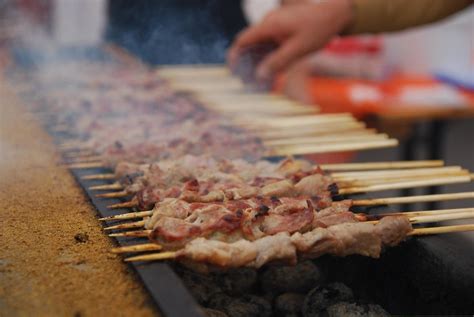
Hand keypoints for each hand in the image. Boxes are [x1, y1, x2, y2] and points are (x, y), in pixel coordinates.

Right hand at [228, 0, 353, 81]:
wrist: (338, 13)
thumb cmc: (319, 28)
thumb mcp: (298, 49)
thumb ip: (278, 62)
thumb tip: (259, 76)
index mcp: (269, 25)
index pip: (243, 40)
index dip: (234, 56)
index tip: (233, 72)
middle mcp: (270, 24)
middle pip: (250, 45)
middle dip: (247, 65)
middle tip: (247, 84)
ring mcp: (277, 26)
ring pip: (261, 47)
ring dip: (258, 64)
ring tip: (260, 83)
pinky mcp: (285, 30)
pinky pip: (272, 46)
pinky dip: (269, 59)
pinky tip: (272, 74)